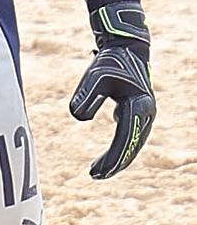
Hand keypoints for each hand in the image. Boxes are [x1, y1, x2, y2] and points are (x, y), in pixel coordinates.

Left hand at [71, 0, 154, 177]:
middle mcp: (146, 112)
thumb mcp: (95, 77)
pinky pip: (130, 134)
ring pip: (133, 141)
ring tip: (99, 171)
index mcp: (138, 106)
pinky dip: (121, 147)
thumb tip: (79, 118)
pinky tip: (109, 157)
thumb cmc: (110, 62)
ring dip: (119, 157)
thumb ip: (86, 97)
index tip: (97, 171)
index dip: (112, 157)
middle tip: (96, 176)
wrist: (127, 48)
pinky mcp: (138, 111)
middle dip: (116, 163)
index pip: (125, 138)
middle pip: (132, 145)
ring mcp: (145, 112)